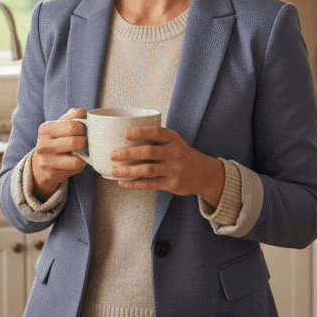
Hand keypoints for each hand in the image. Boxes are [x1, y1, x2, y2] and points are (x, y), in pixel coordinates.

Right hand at [30, 108, 86, 200]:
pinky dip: (80, 164)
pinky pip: (76, 169)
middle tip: (84, 141)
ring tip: (81, 152)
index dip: (83, 128)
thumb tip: (83, 112)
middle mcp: (43, 145)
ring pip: (77, 160)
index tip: (81, 130)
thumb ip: (73, 116)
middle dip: (85, 141)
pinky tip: (76, 161)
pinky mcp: (53, 174)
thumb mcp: (60, 124)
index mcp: (46, 129)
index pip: (74, 125)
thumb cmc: (55, 139)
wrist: (42, 162)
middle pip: (76, 142)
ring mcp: (47, 161)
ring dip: (84, 155)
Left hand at [109, 126, 224, 205]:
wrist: (203, 173)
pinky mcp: (171, 184)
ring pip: (147, 170)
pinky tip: (122, 181)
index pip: (156, 132)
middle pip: (148, 152)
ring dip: (128, 170)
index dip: (140, 132)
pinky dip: (134, 183)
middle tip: (113, 154)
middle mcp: (174, 153)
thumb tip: (123, 139)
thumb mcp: (173, 142)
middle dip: (128, 153)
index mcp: (173, 139)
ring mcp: (174, 169)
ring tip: (113, 170)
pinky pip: (149, 184)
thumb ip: (155, 139)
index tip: (125, 133)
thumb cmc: (181, 154)